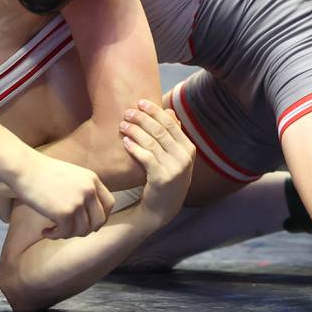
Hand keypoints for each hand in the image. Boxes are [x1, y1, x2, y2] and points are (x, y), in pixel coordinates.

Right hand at [11, 153, 114, 239]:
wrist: (23, 167)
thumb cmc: (41, 171)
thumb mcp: (71, 175)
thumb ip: (82, 189)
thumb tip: (87, 215)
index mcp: (92, 179)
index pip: (109, 204)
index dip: (101, 217)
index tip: (88, 223)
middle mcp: (89, 190)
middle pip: (99, 221)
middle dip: (85, 230)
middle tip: (69, 230)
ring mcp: (78, 201)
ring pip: (82, 230)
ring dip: (67, 234)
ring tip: (53, 230)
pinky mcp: (65, 212)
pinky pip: (65, 233)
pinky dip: (55, 235)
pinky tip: (45, 231)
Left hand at [119, 100, 194, 225]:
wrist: (162, 209)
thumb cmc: (165, 177)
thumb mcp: (174, 157)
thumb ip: (172, 135)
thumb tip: (169, 110)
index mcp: (189, 149)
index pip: (171, 123)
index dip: (154, 111)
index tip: (140, 102)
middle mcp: (184, 158)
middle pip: (160, 130)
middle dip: (142, 118)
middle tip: (127, 113)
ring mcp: (175, 169)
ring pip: (151, 142)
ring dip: (135, 131)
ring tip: (122, 126)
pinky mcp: (162, 179)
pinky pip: (146, 157)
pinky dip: (134, 147)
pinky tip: (125, 142)